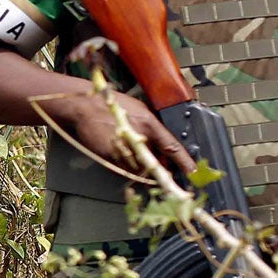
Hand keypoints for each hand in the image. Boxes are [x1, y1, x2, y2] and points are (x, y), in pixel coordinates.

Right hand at [51, 87, 194, 179]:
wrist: (85, 107)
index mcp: (149, 124)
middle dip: (159, 168)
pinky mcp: (111, 158)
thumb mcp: (139, 109)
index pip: (172, 147)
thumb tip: (161, 141)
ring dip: (141, 167)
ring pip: (140, 169)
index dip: (184, 162)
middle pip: (156, 163)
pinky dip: (126, 165)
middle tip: (160, 168)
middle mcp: (139, 139)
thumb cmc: (112, 105)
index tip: (193, 173)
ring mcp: (125, 150)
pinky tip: (120, 151)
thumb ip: (151, 126)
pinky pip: (124, 168)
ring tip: (132, 152)